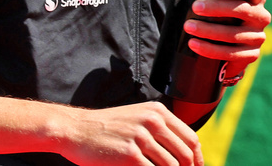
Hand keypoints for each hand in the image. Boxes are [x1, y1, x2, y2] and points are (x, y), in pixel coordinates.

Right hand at [59, 101, 201, 165]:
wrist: (74, 129)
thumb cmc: (104, 128)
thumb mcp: (135, 118)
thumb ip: (159, 130)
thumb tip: (186, 156)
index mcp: (156, 111)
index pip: (191, 139)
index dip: (197, 160)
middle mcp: (151, 121)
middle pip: (186, 156)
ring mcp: (141, 138)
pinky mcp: (131, 155)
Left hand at [183, 0, 269, 72]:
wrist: (227, 40)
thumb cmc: (217, 11)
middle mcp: (261, 16)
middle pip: (242, 10)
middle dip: (216, 8)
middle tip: (195, 7)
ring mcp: (257, 36)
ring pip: (234, 34)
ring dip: (209, 31)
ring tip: (189, 26)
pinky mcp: (251, 54)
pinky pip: (232, 53)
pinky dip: (211, 49)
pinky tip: (195, 44)